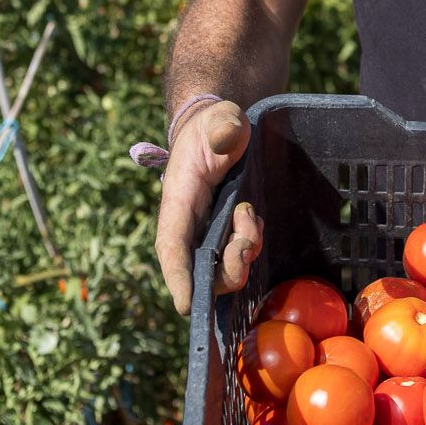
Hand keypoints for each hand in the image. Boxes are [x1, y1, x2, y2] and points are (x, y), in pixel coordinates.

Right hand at [154, 99, 261, 314]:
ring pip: (223, 267)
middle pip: (201, 270)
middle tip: (245, 240)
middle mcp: (188, 224)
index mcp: (179, 200)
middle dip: (229, 269)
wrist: (221, 131)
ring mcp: (206, 231)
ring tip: (250, 216)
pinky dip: (250, 244)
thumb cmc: (215, 127)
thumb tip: (228, 135)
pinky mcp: (222, 232)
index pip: (172, 245)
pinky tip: (253, 219)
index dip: (178, 277)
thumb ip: (223, 126)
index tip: (185, 305)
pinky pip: (237, 256)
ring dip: (244, 252)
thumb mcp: (221, 119)